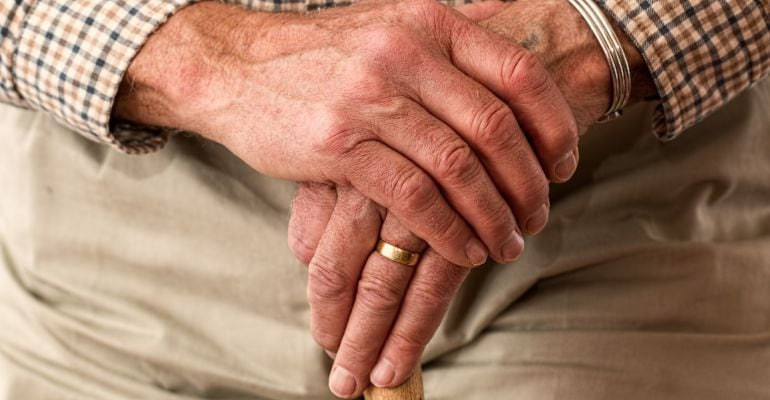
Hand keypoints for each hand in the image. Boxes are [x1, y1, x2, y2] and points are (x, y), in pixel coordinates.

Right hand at [288, 1, 657, 397]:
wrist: (236, 67)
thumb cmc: (322, 56)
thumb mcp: (388, 24)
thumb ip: (448, 34)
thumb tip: (513, 23)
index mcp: (429, 22)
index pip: (518, 71)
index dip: (555, 123)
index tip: (565, 164)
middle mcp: (404, 52)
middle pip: (495, 126)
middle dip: (527, 182)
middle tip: (538, 216)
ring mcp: (370, 97)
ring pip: (457, 167)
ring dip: (492, 215)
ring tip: (506, 243)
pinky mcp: (339, 145)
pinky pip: (413, 196)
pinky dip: (448, 230)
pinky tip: (463, 249)